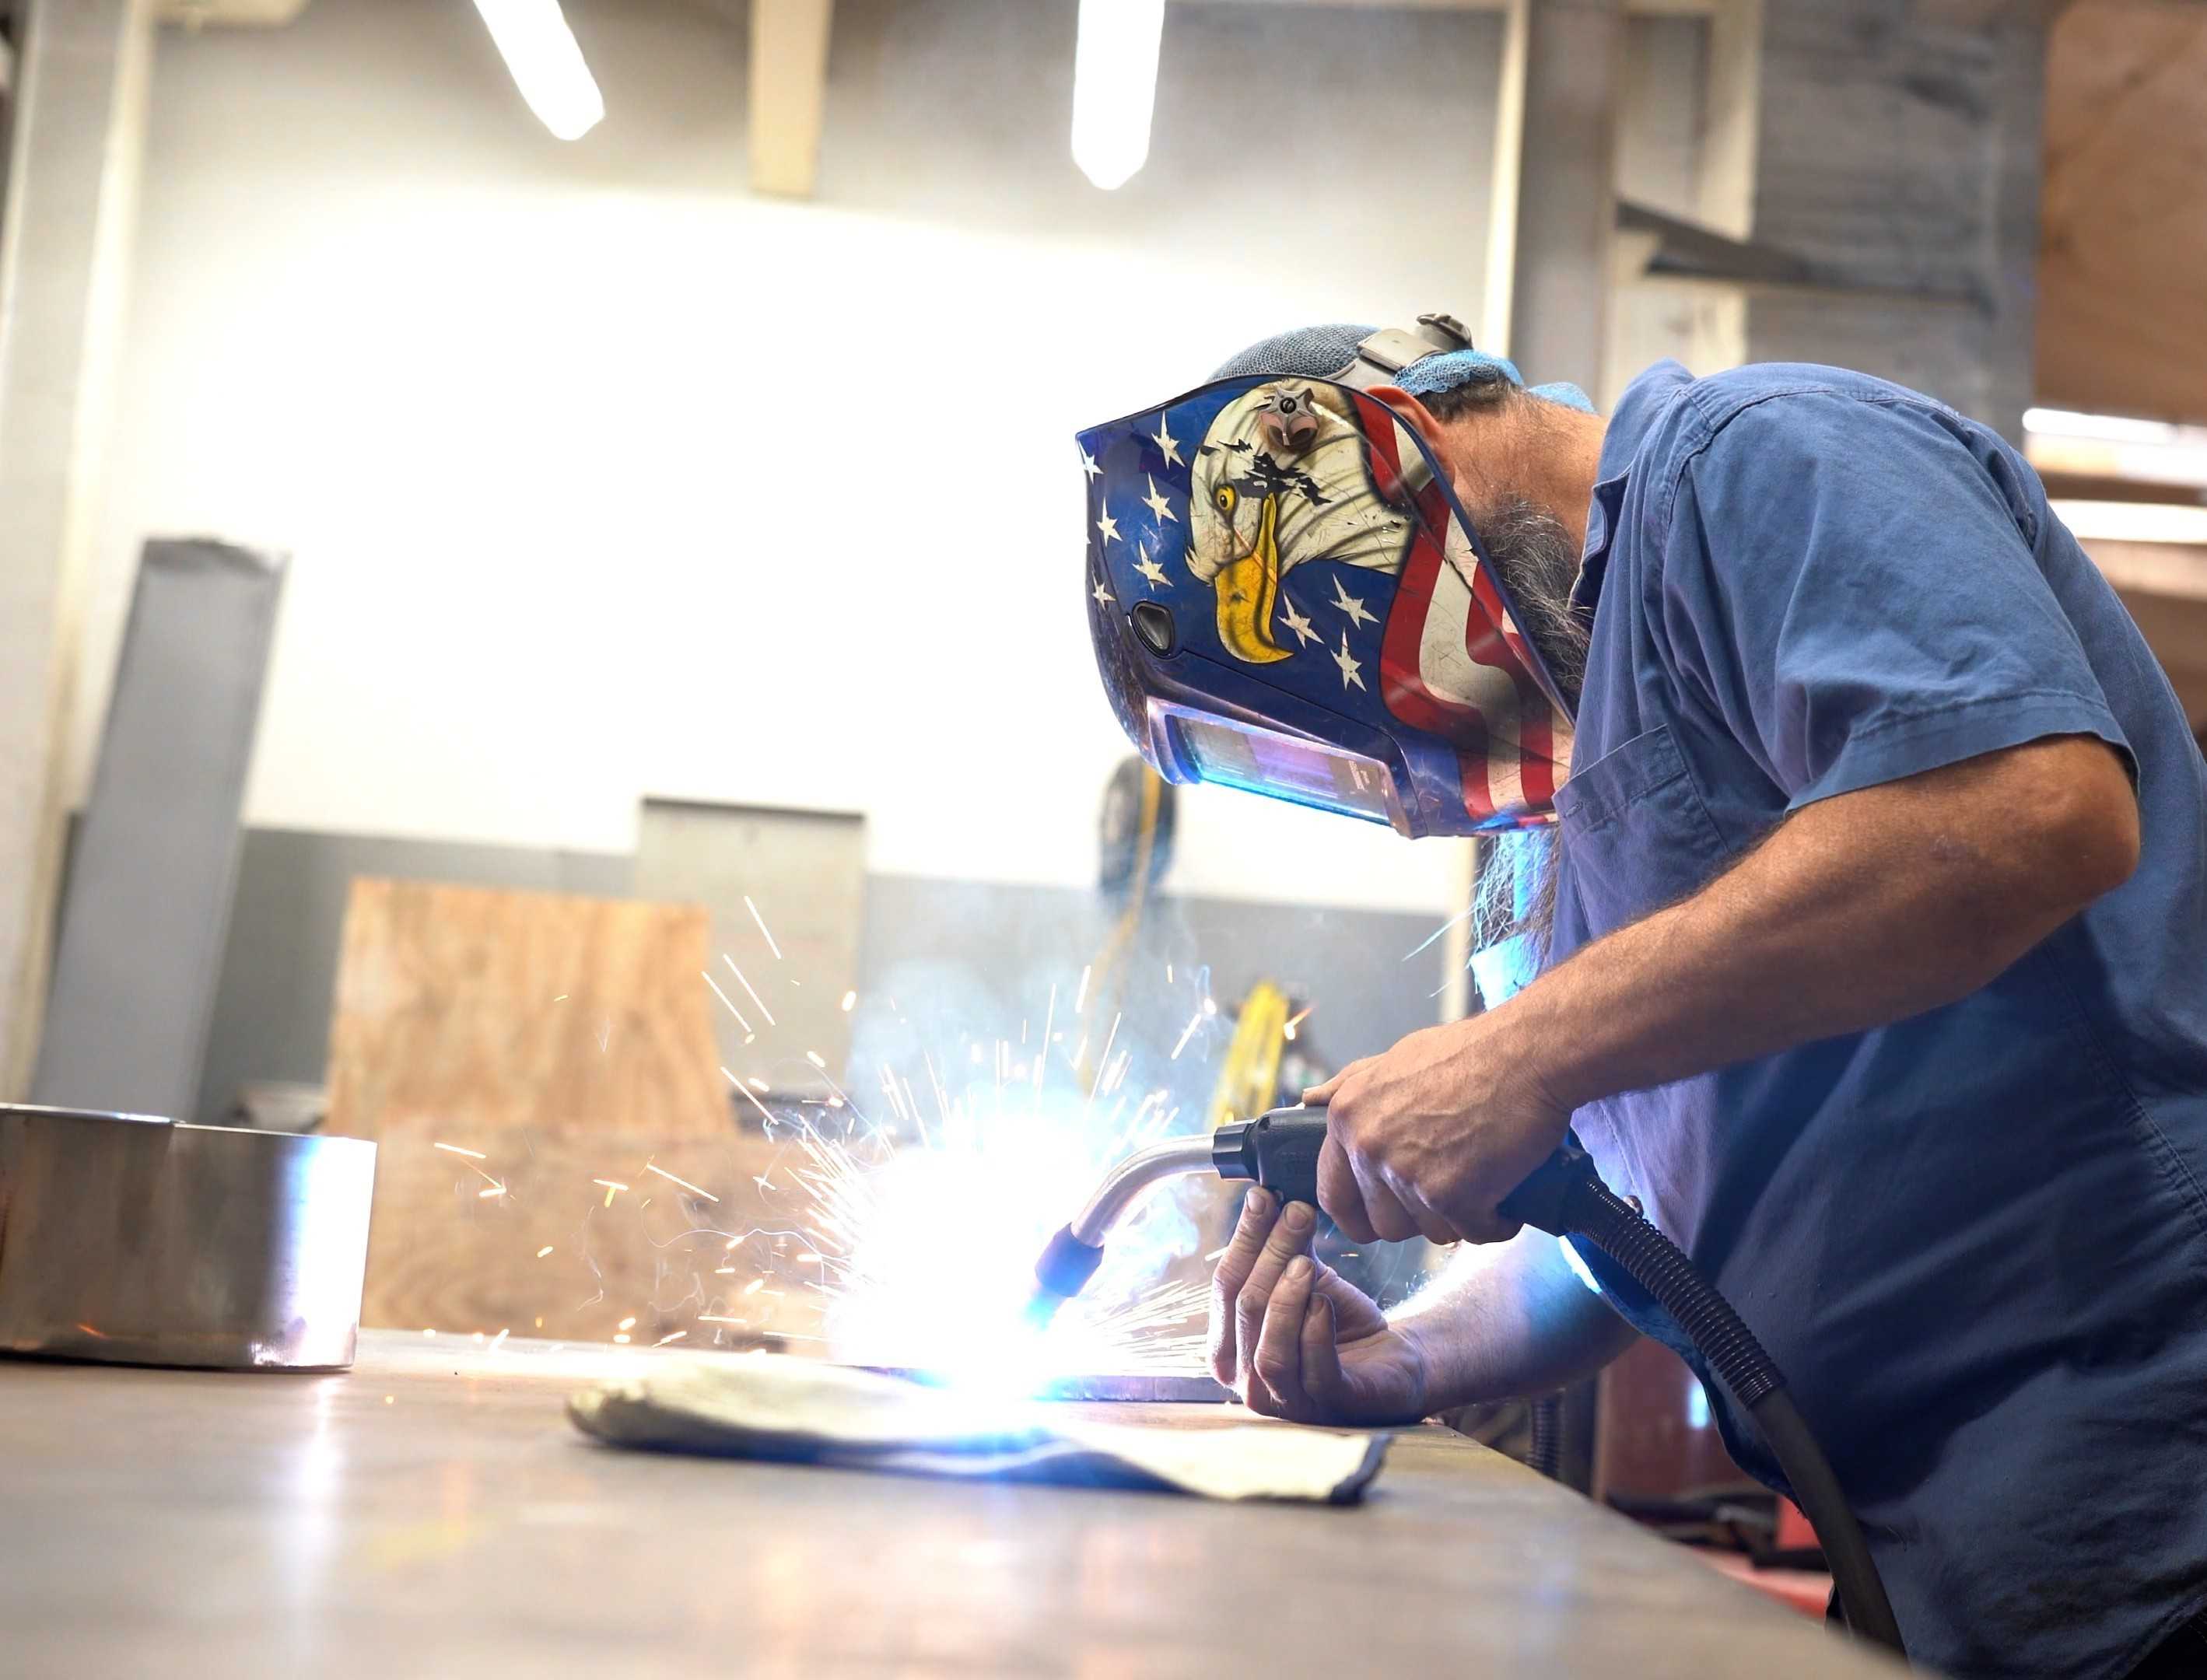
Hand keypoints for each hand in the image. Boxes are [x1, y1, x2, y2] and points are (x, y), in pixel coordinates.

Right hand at [1209, 1187, 1430, 1424]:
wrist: (1389, 1359)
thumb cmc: (1336, 1322)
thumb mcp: (1303, 1279)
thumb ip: (1280, 1248)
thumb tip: (1265, 1196)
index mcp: (1229, 1348)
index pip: (1225, 1287)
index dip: (1244, 1239)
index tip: (1264, 1196)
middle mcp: (1247, 1382)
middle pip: (1246, 1310)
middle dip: (1270, 1255)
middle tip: (1296, 1213)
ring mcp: (1287, 1402)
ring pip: (1269, 1350)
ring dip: (1286, 1299)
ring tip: (1306, 1262)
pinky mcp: (1330, 1405)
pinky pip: (1314, 1372)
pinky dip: (1315, 1334)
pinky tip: (1325, 1305)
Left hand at [1304, 1012, 1569, 1246]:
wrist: (1528, 1054)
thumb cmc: (1469, 1053)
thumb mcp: (1393, 1058)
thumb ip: (1349, 1085)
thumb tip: (1308, 1100)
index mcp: (1347, 1117)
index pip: (1333, 1195)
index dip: (1360, 1215)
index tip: (1382, 1217)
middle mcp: (1368, 1148)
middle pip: (1383, 1224)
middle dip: (1418, 1218)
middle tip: (1450, 1192)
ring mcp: (1408, 1175)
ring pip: (1430, 1233)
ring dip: (1459, 1218)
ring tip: (1483, 1183)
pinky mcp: (1452, 1196)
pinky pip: (1473, 1233)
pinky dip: (1495, 1222)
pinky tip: (1506, 1194)